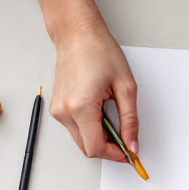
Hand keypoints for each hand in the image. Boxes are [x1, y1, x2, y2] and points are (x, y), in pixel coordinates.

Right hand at [50, 22, 138, 162]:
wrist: (77, 34)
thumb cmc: (99, 51)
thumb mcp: (125, 87)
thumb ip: (130, 121)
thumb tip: (132, 144)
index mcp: (80, 107)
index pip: (96, 148)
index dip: (115, 154)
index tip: (128, 153)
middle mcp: (64, 111)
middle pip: (87, 148)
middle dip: (108, 147)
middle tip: (124, 136)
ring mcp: (58, 110)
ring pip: (81, 140)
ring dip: (98, 136)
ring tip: (110, 114)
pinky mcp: (57, 107)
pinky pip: (75, 128)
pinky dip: (89, 127)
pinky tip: (99, 111)